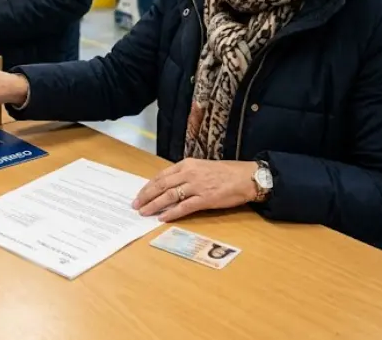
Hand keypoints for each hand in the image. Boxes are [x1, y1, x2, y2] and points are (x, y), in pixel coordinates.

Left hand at [132, 159, 258, 222]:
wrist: (246, 177)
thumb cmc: (225, 173)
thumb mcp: (202, 167)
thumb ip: (185, 175)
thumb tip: (169, 186)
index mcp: (187, 164)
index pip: (161, 176)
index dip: (148, 186)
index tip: (139, 194)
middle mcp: (189, 174)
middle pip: (161, 185)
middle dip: (146, 196)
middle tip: (135, 205)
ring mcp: (197, 186)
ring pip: (169, 196)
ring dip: (154, 205)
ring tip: (144, 212)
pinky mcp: (205, 199)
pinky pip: (184, 207)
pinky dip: (172, 213)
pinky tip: (163, 218)